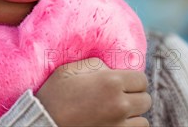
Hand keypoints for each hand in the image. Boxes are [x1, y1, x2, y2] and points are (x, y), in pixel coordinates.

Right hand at [36, 58, 150, 126]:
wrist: (41, 124)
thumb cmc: (54, 96)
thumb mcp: (71, 70)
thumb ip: (96, 66)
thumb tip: (112, 69)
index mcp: (112, 82)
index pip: (142, 80)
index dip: (133, 81)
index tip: (124, 84)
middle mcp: (120, 104)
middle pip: (146, 100)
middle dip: (135, 98)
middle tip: (121, 99)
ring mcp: (118, 126)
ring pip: (143, 121)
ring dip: (134, 117)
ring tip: (119, 115)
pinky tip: (116, 125)